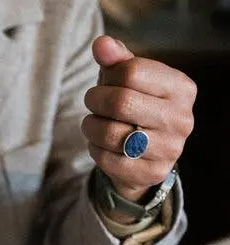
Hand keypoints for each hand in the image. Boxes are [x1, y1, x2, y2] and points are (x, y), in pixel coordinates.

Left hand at [83, 36, 196, 204]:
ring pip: (111, 134)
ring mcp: (170, 149)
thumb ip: (115, 59)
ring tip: (92, 124)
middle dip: (95, 100)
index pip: (131, 72)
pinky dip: (95, 149)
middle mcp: (182, 119)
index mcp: (181, 88)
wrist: (144, 154)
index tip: (106, 83)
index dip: (108, 76)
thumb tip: (101, 44)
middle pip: (121, 102)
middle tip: (92, 102)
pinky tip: (100, 145)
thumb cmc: (134, 106)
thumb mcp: (127, 79)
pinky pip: (108, 159)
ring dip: (90, 126)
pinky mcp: (152, 172)